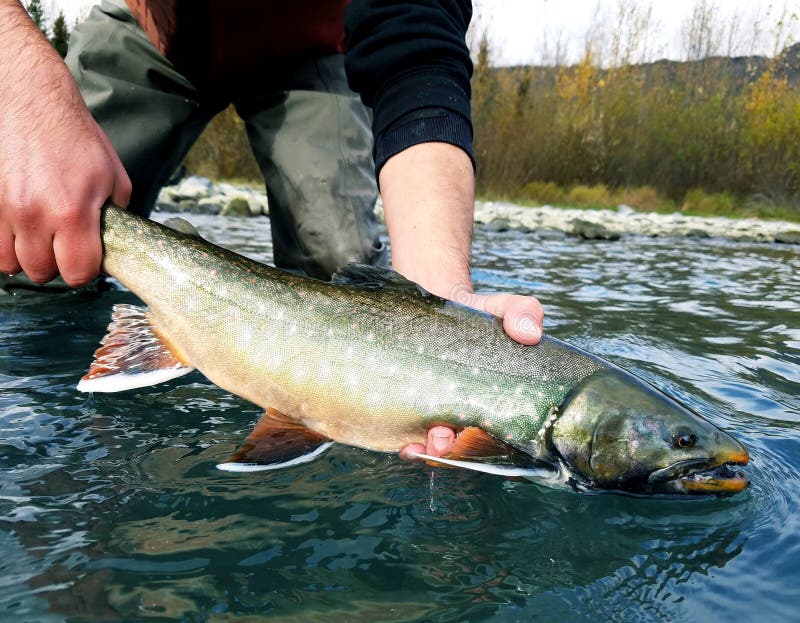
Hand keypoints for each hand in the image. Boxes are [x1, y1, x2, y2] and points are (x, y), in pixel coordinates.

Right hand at [0, 6, 130, 285]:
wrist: (29, 100)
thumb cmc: (74, 136)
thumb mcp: (112, 177)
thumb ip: (114, 216)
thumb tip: (111, 243)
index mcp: (71, 212)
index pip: (77, 273)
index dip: (85, 270)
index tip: (87, 257)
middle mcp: (33, 215)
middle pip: (42, 273)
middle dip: (56, 264)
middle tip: (64, 245)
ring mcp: (4, 209)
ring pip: (11, 264)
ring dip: (28, 257)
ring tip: (41, 237)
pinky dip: (7, 244)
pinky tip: (21, 230)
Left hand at [380, 142, 543, 459]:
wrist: (430, 300)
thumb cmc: (473, 312)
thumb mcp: (501, 307)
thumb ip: (522, 312)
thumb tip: (530, 332)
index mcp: (498, 401)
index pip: (508, 439)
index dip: (505, 453)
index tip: (494, 448)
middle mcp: (471, 415)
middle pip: (471, 449)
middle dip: (458, 450)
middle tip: (444, 438)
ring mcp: (441, 415)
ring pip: (441, 448)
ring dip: (432, 452)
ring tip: (423, 443)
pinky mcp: (413, 410)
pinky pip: (412, 436)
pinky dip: (410, 445)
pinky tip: (404, 443)